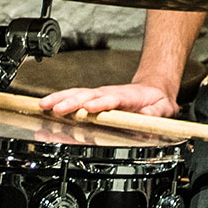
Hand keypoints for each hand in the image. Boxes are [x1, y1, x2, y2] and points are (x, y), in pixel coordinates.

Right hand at [40, 83, 177, 118]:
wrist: (153, 90)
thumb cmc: (156, 101)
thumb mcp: (163, 108)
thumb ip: (155, 113)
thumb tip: (146, 117)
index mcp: (127, 97)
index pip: (112, 99)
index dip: (101, 103)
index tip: (90, 108)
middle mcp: (109, 94)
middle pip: (88, 95)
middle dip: (73, 102)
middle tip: (58, 109)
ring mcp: (99, 95)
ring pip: (77, 94)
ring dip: (60, 99)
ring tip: (44, 105)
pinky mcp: (92, 99)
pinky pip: (74, 97)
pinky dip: (59, 100)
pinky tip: (46, 105)